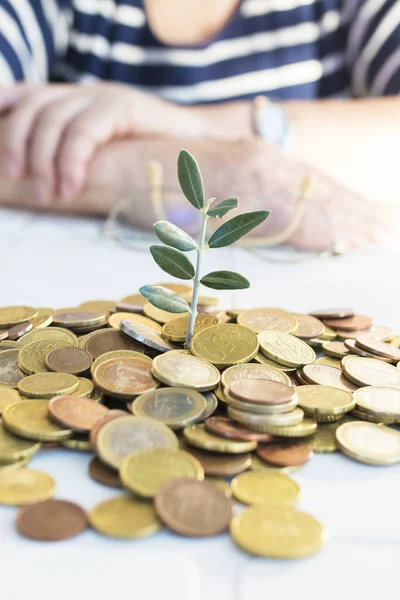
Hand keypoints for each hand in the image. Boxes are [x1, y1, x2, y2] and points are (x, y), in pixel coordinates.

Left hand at [0, 83, 199, 204]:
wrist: (206, 145)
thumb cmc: (155, 158)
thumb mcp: (108, 153)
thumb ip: (79, 154)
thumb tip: (47, 178)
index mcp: (79, 99)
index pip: (30, 96)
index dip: (6, 114)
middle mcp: (88, 92)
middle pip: (34, 108)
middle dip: (19, 145)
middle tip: (22, 181)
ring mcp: (106, 96)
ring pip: (54, 119)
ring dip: (43, 160)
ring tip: (50, 193)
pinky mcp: (125, 107)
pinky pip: (84, 131)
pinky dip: (72, 161)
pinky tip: (72, 186)